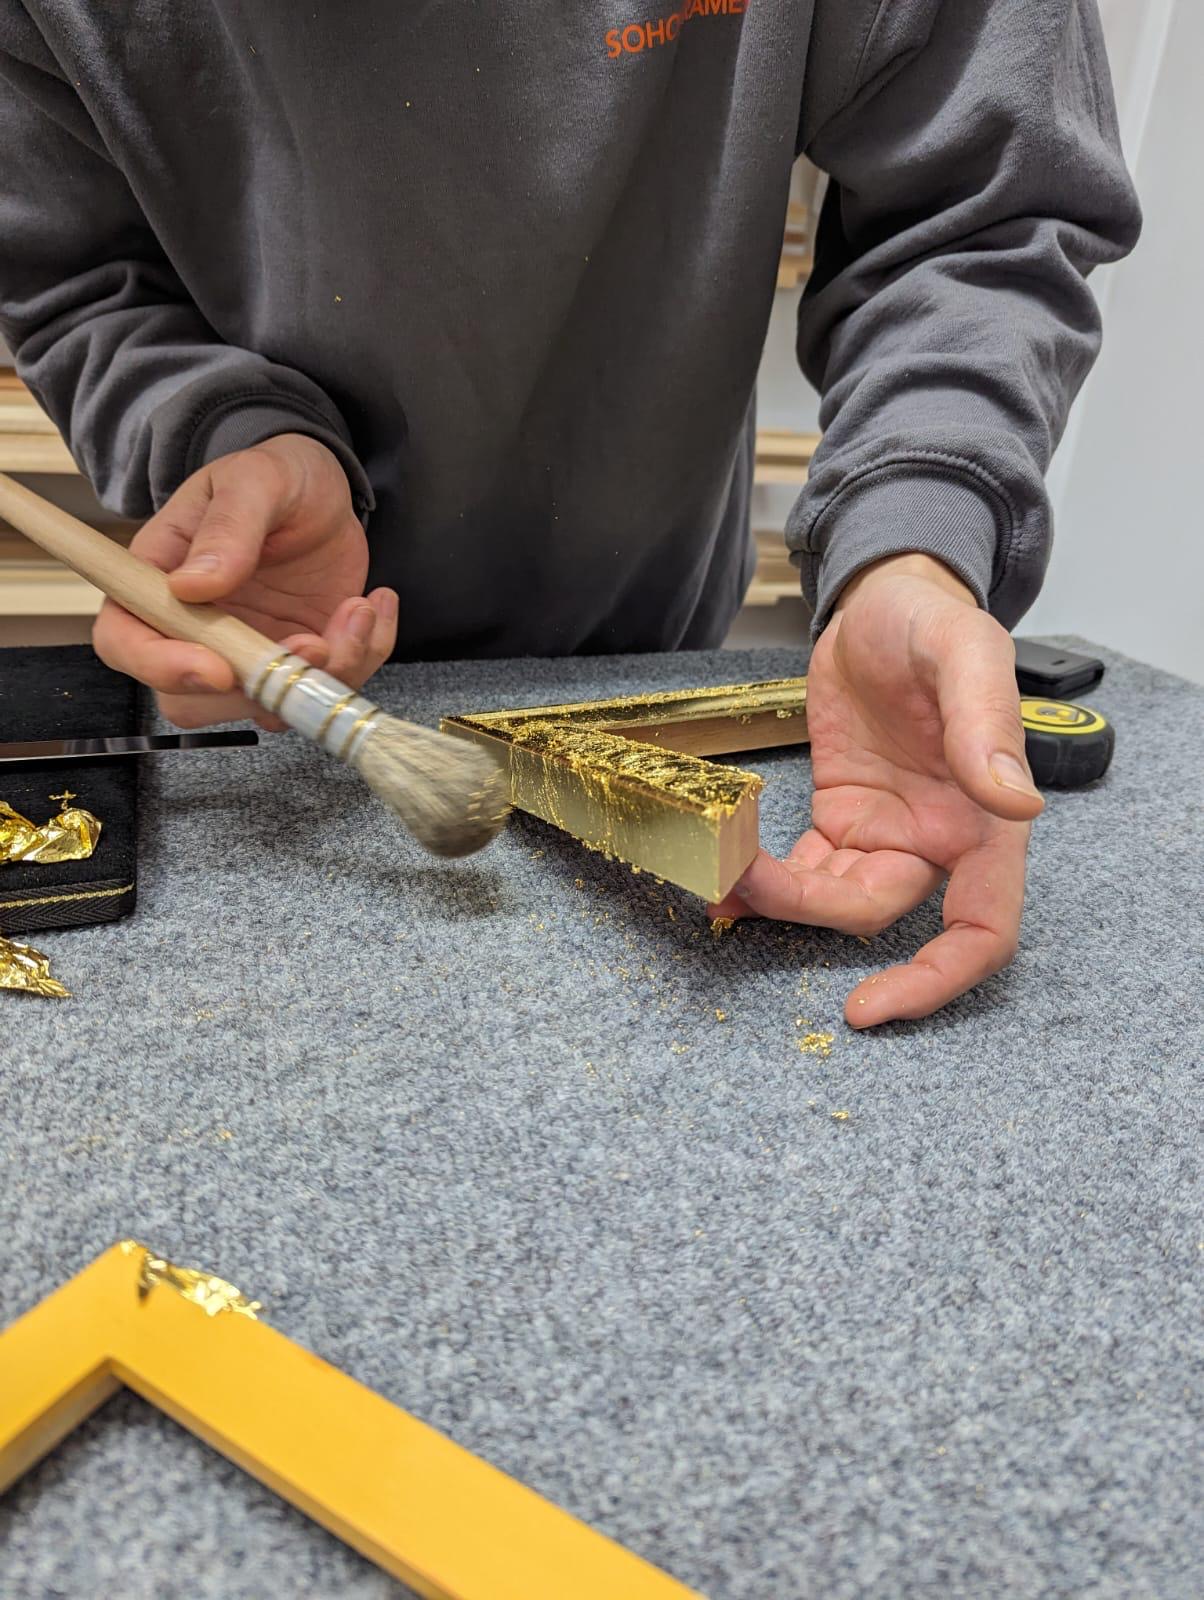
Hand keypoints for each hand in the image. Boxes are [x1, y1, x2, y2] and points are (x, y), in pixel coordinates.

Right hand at [92, 433, 396, 728]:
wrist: (323, 490)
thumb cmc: (273, 476)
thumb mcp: (253, 481)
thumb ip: (226, 529)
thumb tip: (191, 585)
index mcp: (157, 583)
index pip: (126, 642)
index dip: (161, 667)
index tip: (217, 668)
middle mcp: (196, 631)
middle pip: (194, 699)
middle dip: (259, 688)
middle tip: (313, 643)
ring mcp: (249, 652)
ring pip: (270, 706)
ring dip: (325, 674)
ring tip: (358, 609)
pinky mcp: (300, 660)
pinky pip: (328, 687)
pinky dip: (363, 656)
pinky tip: (374, 604)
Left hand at [709, 554, 1043, 1026]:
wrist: (883, 597)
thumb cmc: (933, 620)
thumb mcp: (965, 653)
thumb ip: (988, 725)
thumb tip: (1016, 803)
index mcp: (984, 820)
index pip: (981, 928)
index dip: (935, 979)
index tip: (871, 1006)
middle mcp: (937, 839)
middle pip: (878, 917)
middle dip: (808, 913)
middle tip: (743, 883)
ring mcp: (885, 832)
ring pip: (831, 900)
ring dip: (776, 897)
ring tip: (718, 869)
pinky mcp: (840, 816)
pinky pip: (805, 869)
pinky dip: (764, 877)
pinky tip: (724, 869)